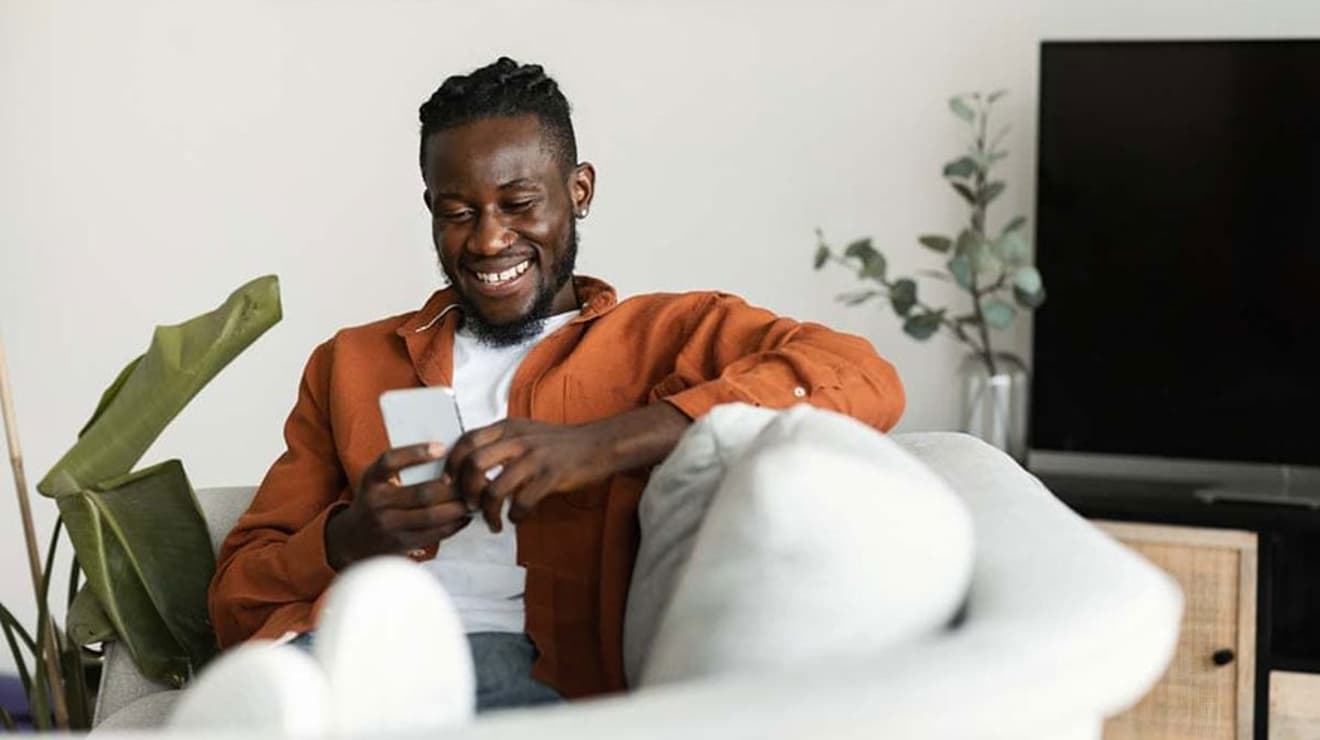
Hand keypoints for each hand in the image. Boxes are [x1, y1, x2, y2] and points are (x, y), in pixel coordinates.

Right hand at [325, 442, 471, 569]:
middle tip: (471, 480)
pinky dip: (453, 525)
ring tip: (473, 499)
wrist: (352, 539)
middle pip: (422, 493)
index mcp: (371, 480)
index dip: (416, 453)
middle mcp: (377, 503)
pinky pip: (433, 534)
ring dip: (457, 508)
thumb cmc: (375, 501)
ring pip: (431, 516)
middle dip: (452, 487)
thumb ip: (401, 467)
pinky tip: (464, 516)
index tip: (443, 447)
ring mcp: (388, 526)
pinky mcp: (400, 544)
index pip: (390, 461)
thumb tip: (445, 452)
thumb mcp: (377, 480)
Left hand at [444, 403, 691, 532]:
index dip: (451, 464)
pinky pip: (523, 501)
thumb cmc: (560, 443)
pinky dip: (515, 515)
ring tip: (492, 522)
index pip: (466, 441)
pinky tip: (517, 519)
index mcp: (507, 427)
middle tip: (470, 506)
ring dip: (488, 511)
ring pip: (495, 488)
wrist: (598, 444)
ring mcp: (535, 457)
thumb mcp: (526, 432)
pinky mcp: (551, 476)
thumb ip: (500, 443)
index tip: (449, 484)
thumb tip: (471, 466)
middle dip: (466, 491)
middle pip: (474, 464)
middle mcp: (517, 439)